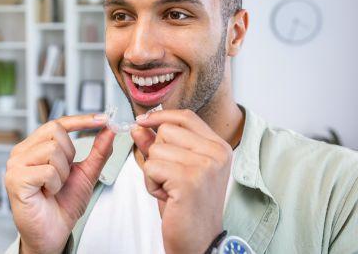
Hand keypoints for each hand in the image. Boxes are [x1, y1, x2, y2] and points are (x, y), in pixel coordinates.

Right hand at [5, 114, 113, 253]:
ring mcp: (15, 164)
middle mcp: (22, 151)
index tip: (103, 119)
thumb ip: (98, 150)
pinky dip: (55, 184)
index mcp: (35, 146)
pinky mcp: (15, 179)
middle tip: (64, 175)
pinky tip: (47, 193)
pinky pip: (47, 170)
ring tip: (54, 187)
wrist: (54, 233)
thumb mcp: (87, 173)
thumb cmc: (64, 203)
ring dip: (62, 173)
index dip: (81, 120)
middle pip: (55, 131)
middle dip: (69, 154)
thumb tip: (109, 129)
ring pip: (52, 149)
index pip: (58, 123)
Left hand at [132, 109, 232, 253]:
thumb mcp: (173, 169)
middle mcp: (216, 152)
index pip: (185, 117)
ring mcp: (205, 165)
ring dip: (153, 171)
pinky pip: (151, 166)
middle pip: (166, 130)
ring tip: (170, 189)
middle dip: (157, 153)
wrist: (198, 242)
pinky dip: (151, 184)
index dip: (160, 116)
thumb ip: (157, 144)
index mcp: (218, 147)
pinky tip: (167, 197)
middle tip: (171, 178)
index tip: (143, 120)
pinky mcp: (189, 180)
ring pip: (156, 149)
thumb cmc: (187, 206)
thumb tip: (139, 124)